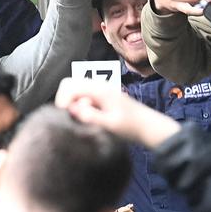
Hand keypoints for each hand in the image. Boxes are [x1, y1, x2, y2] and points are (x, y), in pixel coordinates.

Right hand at [55, 78, 178, 148]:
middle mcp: (98, 85)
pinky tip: (87, 117)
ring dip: (72, 103)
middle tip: (72, 118)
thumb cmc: (131, 127)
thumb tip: (72, 109)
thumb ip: (90, 116)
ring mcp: (100, 89)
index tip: (66, 116)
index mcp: (99, 90)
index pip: (68, 86)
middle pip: (69, 84)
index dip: (62, 101)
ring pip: (75, 89)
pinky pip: (83, 95)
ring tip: (81, 119)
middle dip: (65, 101)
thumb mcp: (110, 125)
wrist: (148, 126)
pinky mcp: (101, 96)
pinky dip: (79, 104)